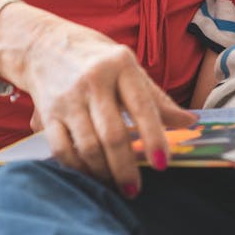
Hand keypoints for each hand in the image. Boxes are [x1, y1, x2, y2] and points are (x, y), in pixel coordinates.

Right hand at [19, 21, 196, 197]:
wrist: (44, 45)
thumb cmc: (97, 59)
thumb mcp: (129, 68)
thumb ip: (157, 98)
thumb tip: (190, 122)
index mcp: (120, 65)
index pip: (142, 106)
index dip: (154, 137)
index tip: (162, 164)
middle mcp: (93, 80)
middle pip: (113, 134)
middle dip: (126, 168)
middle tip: (135, 189)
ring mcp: (67, 98)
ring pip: (88, 146)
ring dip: (103, 171)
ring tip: (115, 183)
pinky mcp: (47, 113)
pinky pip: (62, 148)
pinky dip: (78, 167)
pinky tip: (90, 172)